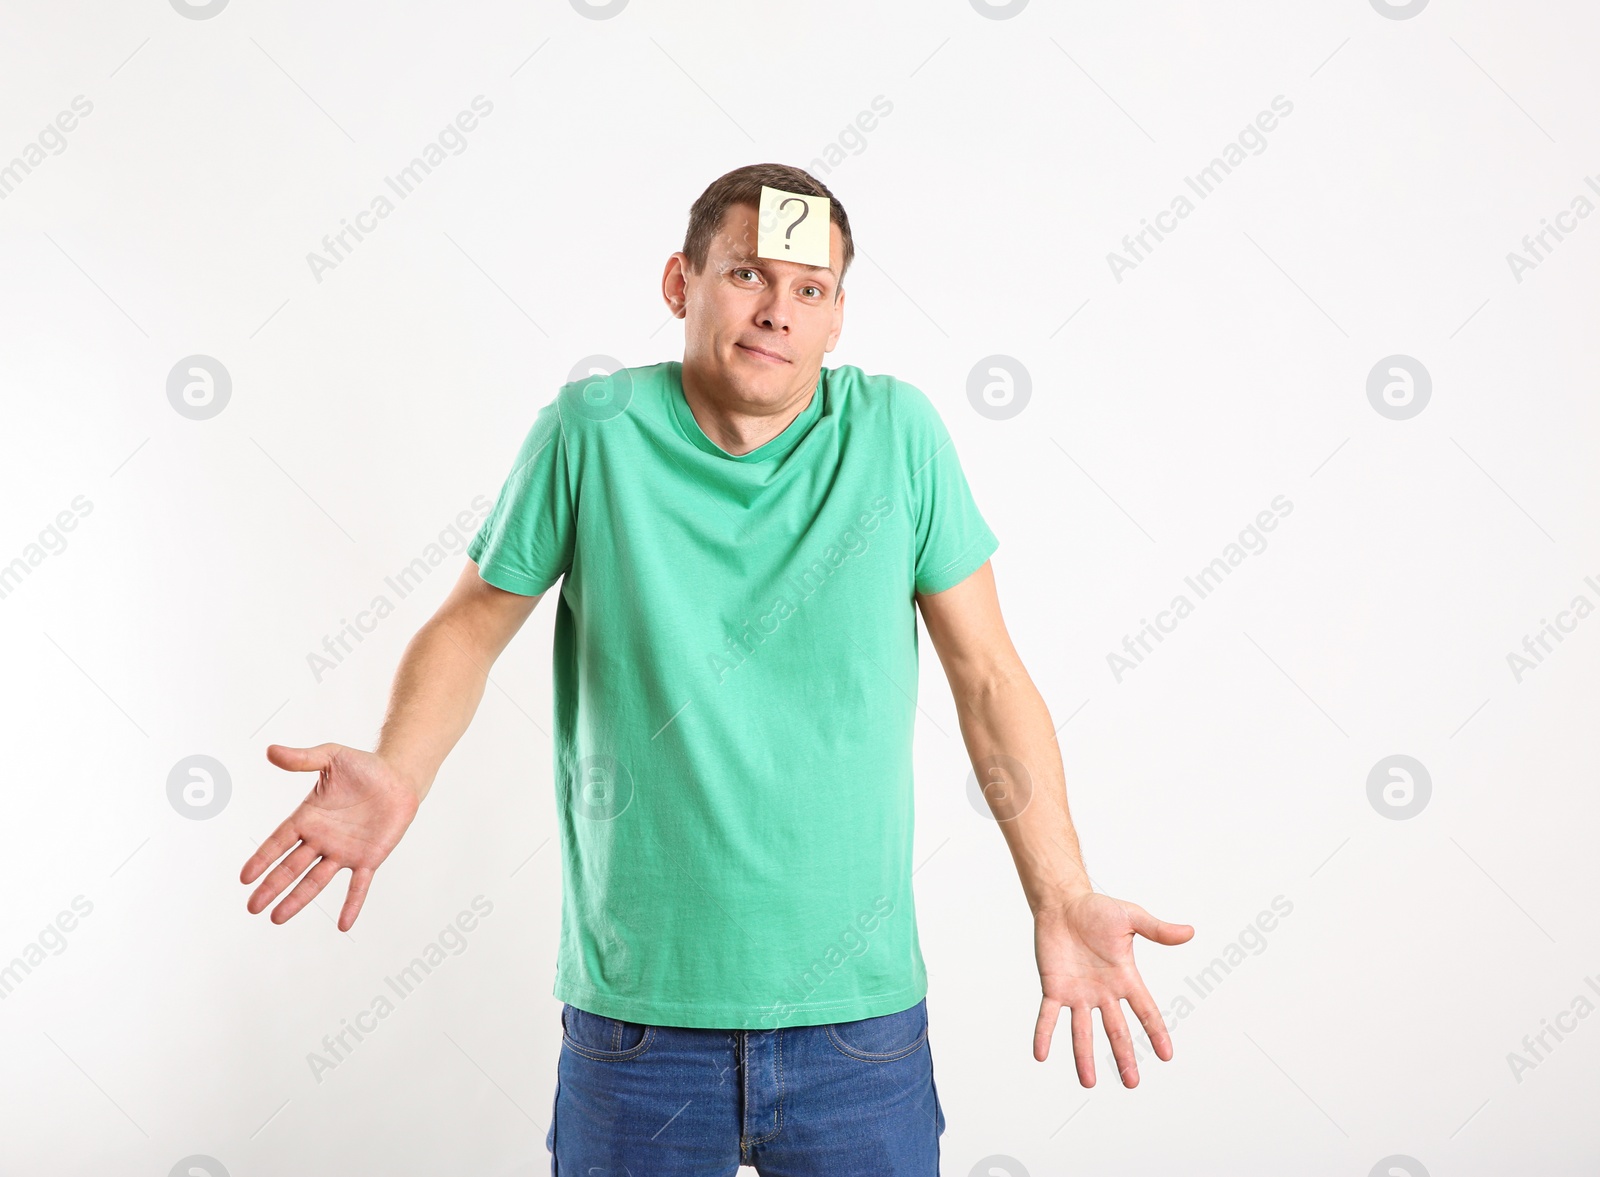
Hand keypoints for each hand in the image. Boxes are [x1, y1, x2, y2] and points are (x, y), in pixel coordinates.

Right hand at [240, 743, 421, 930]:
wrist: (398, 777)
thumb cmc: (364, 767)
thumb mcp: (331, 757)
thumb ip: (303, 759)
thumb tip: (270, 751)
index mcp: (308, 817)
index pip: (279, 841)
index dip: (262, 858)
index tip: (244, 878)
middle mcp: (322, 839)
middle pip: (291, 867)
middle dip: (272, 886)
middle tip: (252, 907)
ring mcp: (344, 851)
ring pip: (316, 880)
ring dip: (298, 899)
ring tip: (277, 919)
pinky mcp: (369, 858)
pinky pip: (359, 886)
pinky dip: (352, 905)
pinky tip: (344, 925)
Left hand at [1032, 892, 1193, 1087]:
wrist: (1063, 904)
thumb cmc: (1097, 909)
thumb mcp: (1131, 918)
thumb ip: (1158, 929)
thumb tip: (1189, 932)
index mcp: (1124, 978)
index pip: (1145, 1010)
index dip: (1155, 1032)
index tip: (1165, 1055)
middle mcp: (1102, 992)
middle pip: (1116, 1030)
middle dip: (1123, 1057)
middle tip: (1131, 1083)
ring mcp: (1078, 993)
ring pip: (1082, 1031)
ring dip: (1084, 1057)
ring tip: (1088, 1083)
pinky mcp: (1054, 988)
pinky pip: (1048, 1016)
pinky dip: (1044, 1034)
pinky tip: (1041, 1054)